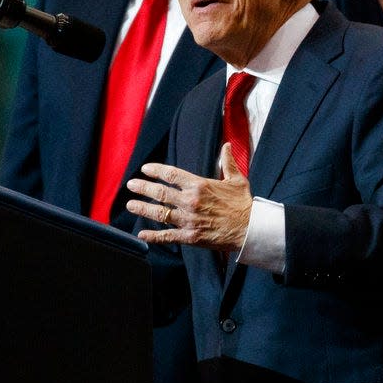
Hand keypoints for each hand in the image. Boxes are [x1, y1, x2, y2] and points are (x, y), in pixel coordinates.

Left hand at [126, 143, 253, 251]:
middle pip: (160, 192)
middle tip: (131, 185)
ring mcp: (189, 220)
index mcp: (199, 185)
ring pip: (160, 213)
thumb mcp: (237, 179)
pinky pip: (168, 236)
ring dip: (143, 208)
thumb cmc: (243, 204)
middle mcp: (191, 201)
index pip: (171, 174)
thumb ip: (228, 162)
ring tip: (130, 205)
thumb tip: (227, 145)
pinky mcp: (191, 236)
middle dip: (143, 188)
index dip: (155, 170)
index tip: (145, 169)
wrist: (251, 229)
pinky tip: (142, 234)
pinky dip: (153, 236)